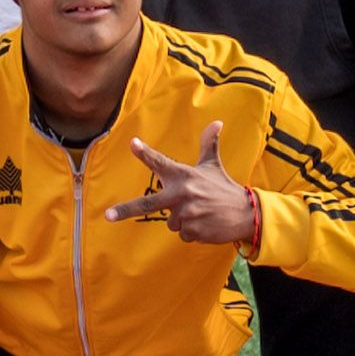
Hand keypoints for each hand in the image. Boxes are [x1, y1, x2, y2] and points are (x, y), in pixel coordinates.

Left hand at [106, 125, 257, 245]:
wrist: (247, 214)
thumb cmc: (224, 188)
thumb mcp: (214, 166)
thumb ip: (209, 144)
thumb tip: (217, 121)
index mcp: (184, 175)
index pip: (161, 162)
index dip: (145, 153)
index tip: (132, 144)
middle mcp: (182, 194)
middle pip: (147, 204)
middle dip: (126, 210)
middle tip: (108, 215)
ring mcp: (187, 214)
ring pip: (171, 222)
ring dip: (182, 220)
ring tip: (200, 213)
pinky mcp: (193, 230)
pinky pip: (182, 234)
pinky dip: (191, 231)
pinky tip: (205, 223)